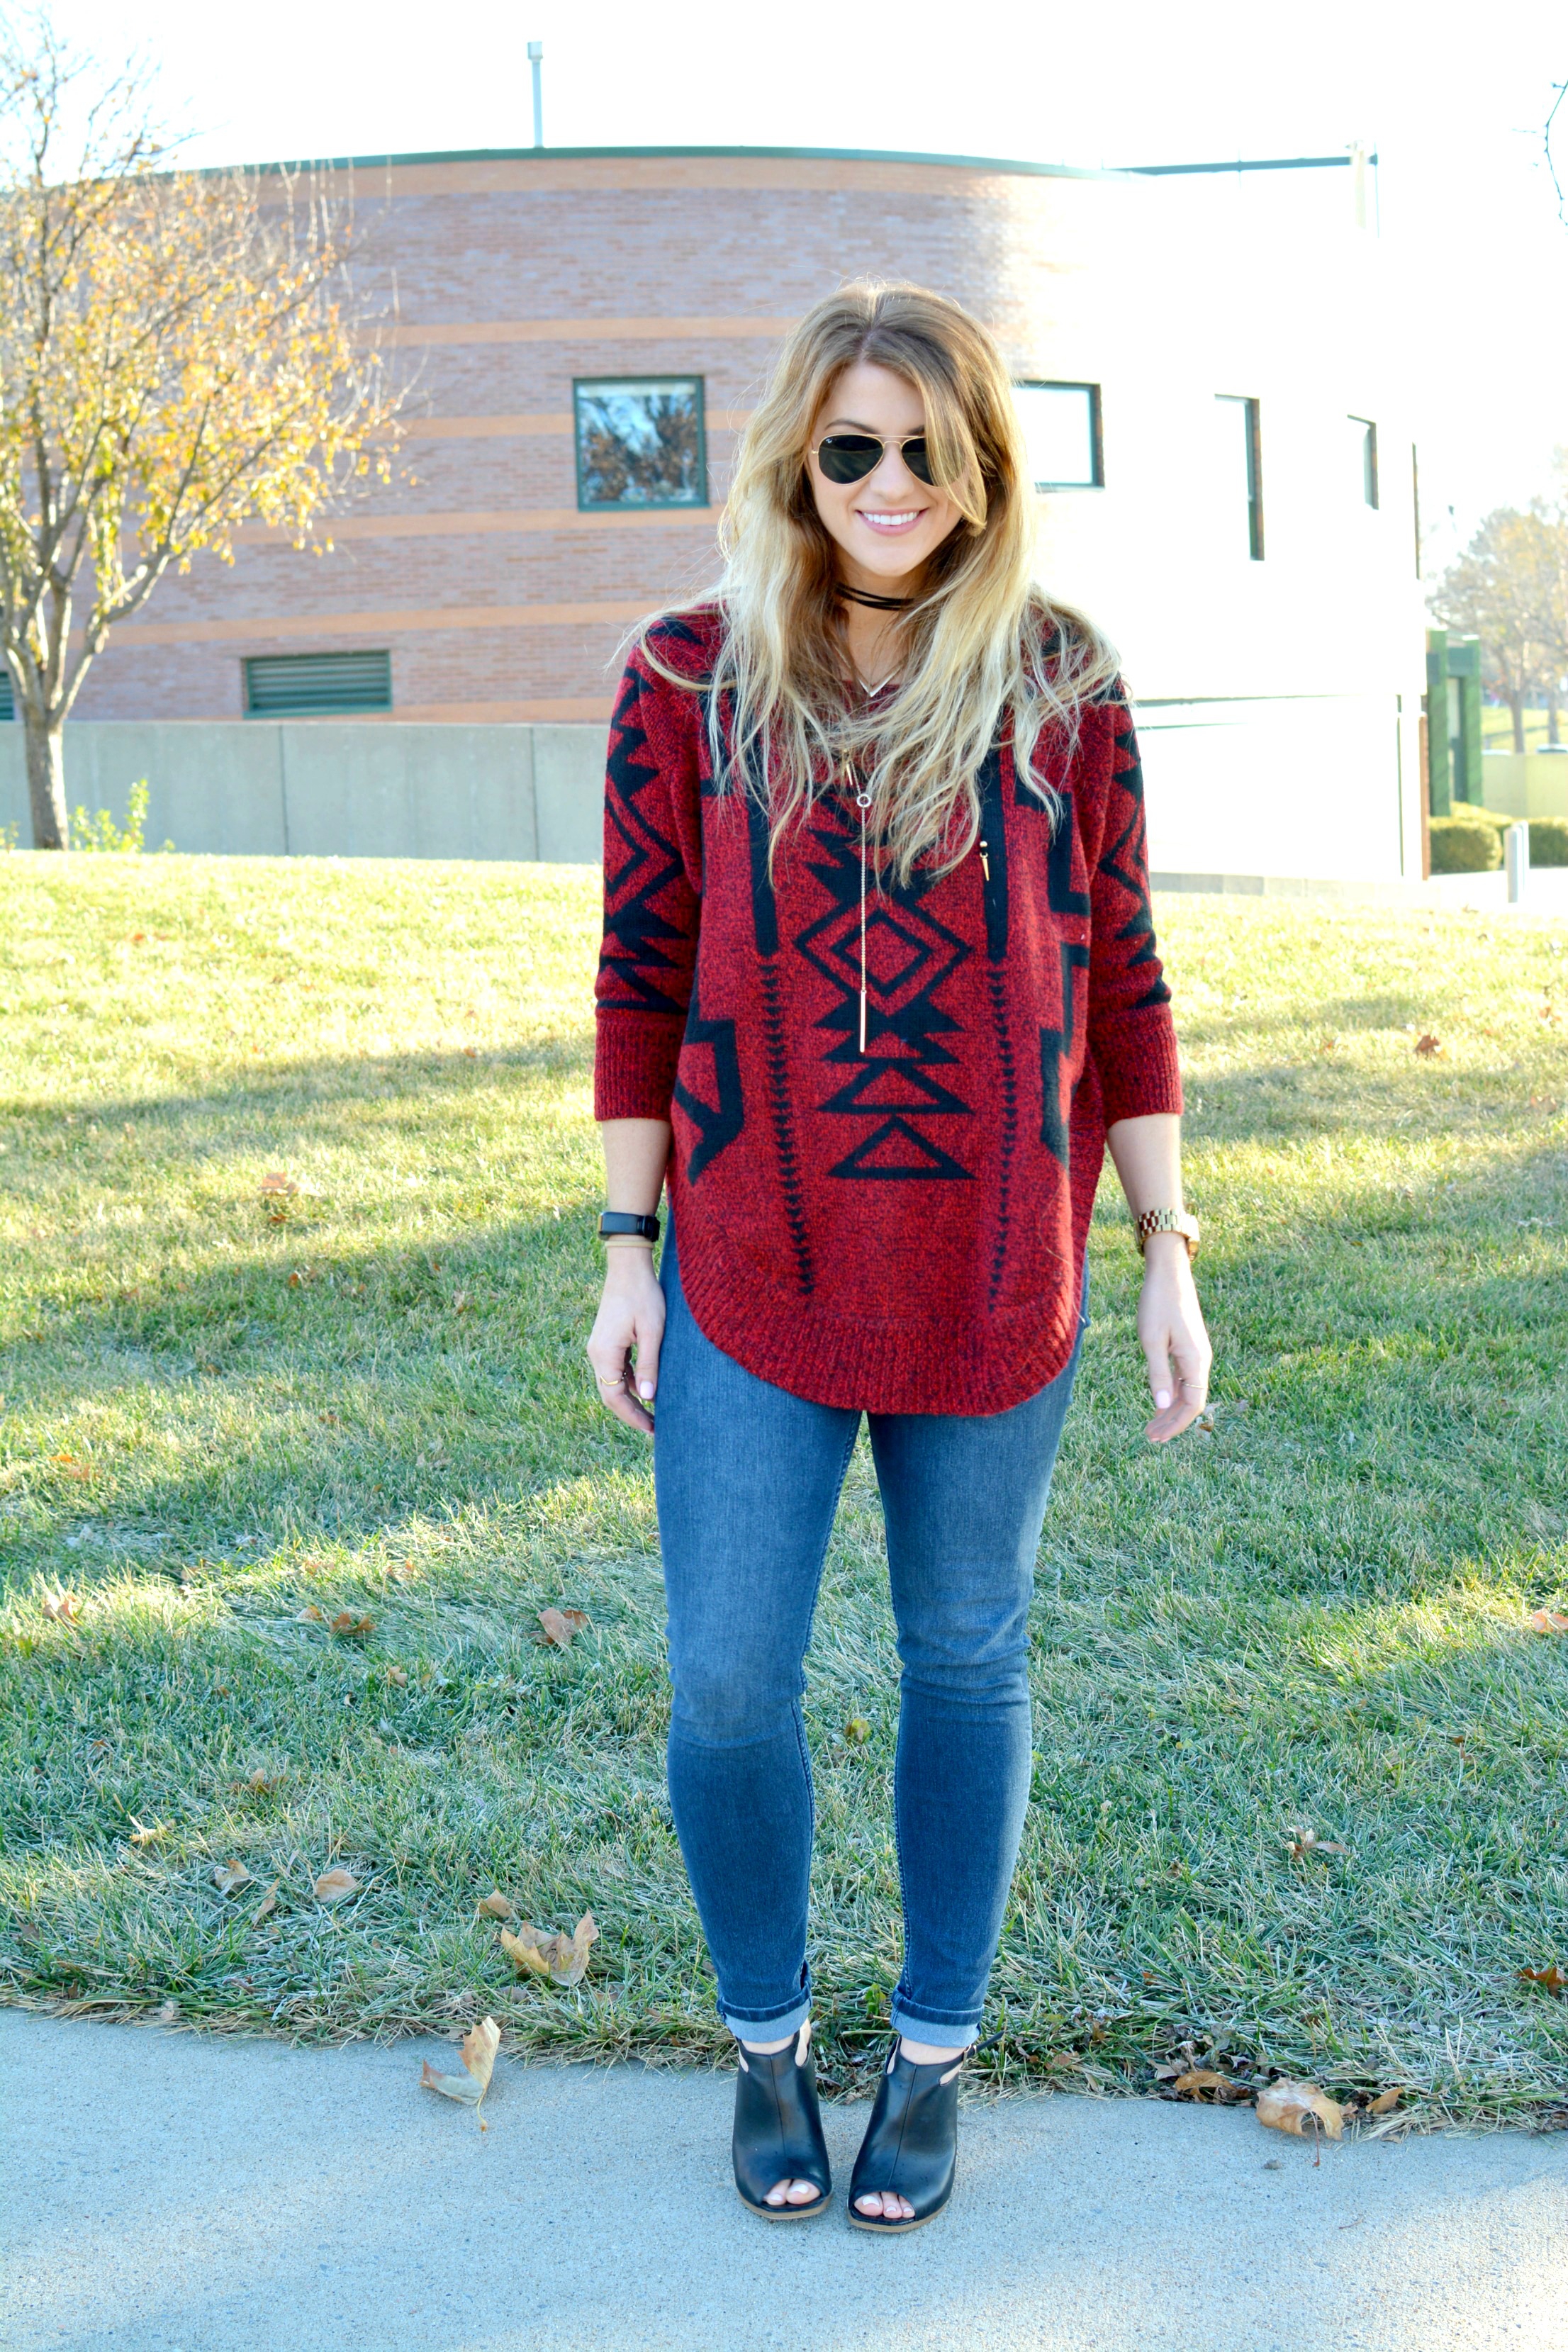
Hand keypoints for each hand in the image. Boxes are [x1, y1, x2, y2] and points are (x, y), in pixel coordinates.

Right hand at [586, 1248, 664, 1435]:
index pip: (614, 1396)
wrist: (629, 1266)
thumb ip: (649, 1365)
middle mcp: (597, 1353)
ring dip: (631, 1399)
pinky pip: (616, 1369)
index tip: (651, 1429)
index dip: (632, 1416)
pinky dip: (630, 1382)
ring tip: (653, 1414)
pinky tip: (647, 1390)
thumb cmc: (644, 1296)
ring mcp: (600, 1347)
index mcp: (604, 1353)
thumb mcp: (653, 1332)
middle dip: (632, 1412)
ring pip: (613, 1382)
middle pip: (610, 1393)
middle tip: (655, 1428)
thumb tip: (648, 1398)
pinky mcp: (607, 1341)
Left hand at [1137, 1232, 1211, 1444]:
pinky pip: (1185, 1378)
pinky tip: (1160, 1401)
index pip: (1193, 1405)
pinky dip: (1173, 1393)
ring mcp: (1197, 1353)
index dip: (1176, 1425)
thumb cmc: (1157, 1304)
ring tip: (1152, 1425)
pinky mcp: (1190, 1346)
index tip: (1156, 1438)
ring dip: (1172, 1409)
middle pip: (1192, 1401)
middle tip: (1150, 1437)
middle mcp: (1202, 1360)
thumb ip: (1158, 1374)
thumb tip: (1162, 1407)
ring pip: (1189, 1390)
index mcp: (1196, 1361)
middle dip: (1172, 1422)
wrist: (1169, 1273)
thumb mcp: (1152, 1341)